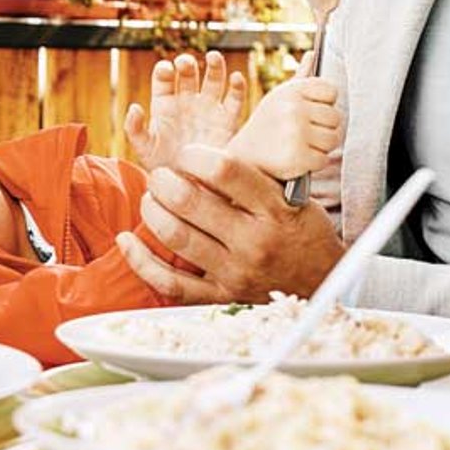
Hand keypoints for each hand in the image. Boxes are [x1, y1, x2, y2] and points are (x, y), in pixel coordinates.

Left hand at [116, 144, 343, 303]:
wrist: (322, 282)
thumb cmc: (300, 229)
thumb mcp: (290, 195)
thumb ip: (252, 176)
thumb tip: (204, 153)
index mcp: (273, 208)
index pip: (224, 170)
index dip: (194, 155)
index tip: (186, 153)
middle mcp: (253, 240)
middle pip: (190, 201)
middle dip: (164, 180)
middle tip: (160, 175)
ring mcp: (235, 271)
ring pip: (176, 236)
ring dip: (152, 211)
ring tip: (151, 198)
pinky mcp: (220, 296)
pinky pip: (170, 282)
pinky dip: (141, 260)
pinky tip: (127, 240)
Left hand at [124, 51, 247, 171]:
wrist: (190, 188)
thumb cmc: (162, 167)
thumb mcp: (143, 149)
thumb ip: (134, 129)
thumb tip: (133, 107)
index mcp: (165, 104)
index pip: (164, 79)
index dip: (165, 71)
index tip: (166, 69)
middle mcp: (187, 101)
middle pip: (189, 74)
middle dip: (187, 65)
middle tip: (186, 62)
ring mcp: (208, 109)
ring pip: (214, 80)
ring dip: (215, 67)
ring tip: (214, 57)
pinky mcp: (228, 121)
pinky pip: (235, 100)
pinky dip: (238, 87)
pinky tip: (236, 78)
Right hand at [226, 77, 342, 178]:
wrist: (243, 156)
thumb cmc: (266, 125)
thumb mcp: (279, 97)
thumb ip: (301, 77)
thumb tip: (314, 54)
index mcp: (292, 91)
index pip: (331, 91)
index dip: (323, 105)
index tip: (308, 113)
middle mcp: (294, 109)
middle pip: (335, 117)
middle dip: (324, 129)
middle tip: (304, 134)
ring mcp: (296, 133)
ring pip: (333, 139)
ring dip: (321, 147)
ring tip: (301, 145)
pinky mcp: (297, 157)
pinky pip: (323, 159)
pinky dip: (313, 163)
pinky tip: (298, 159)